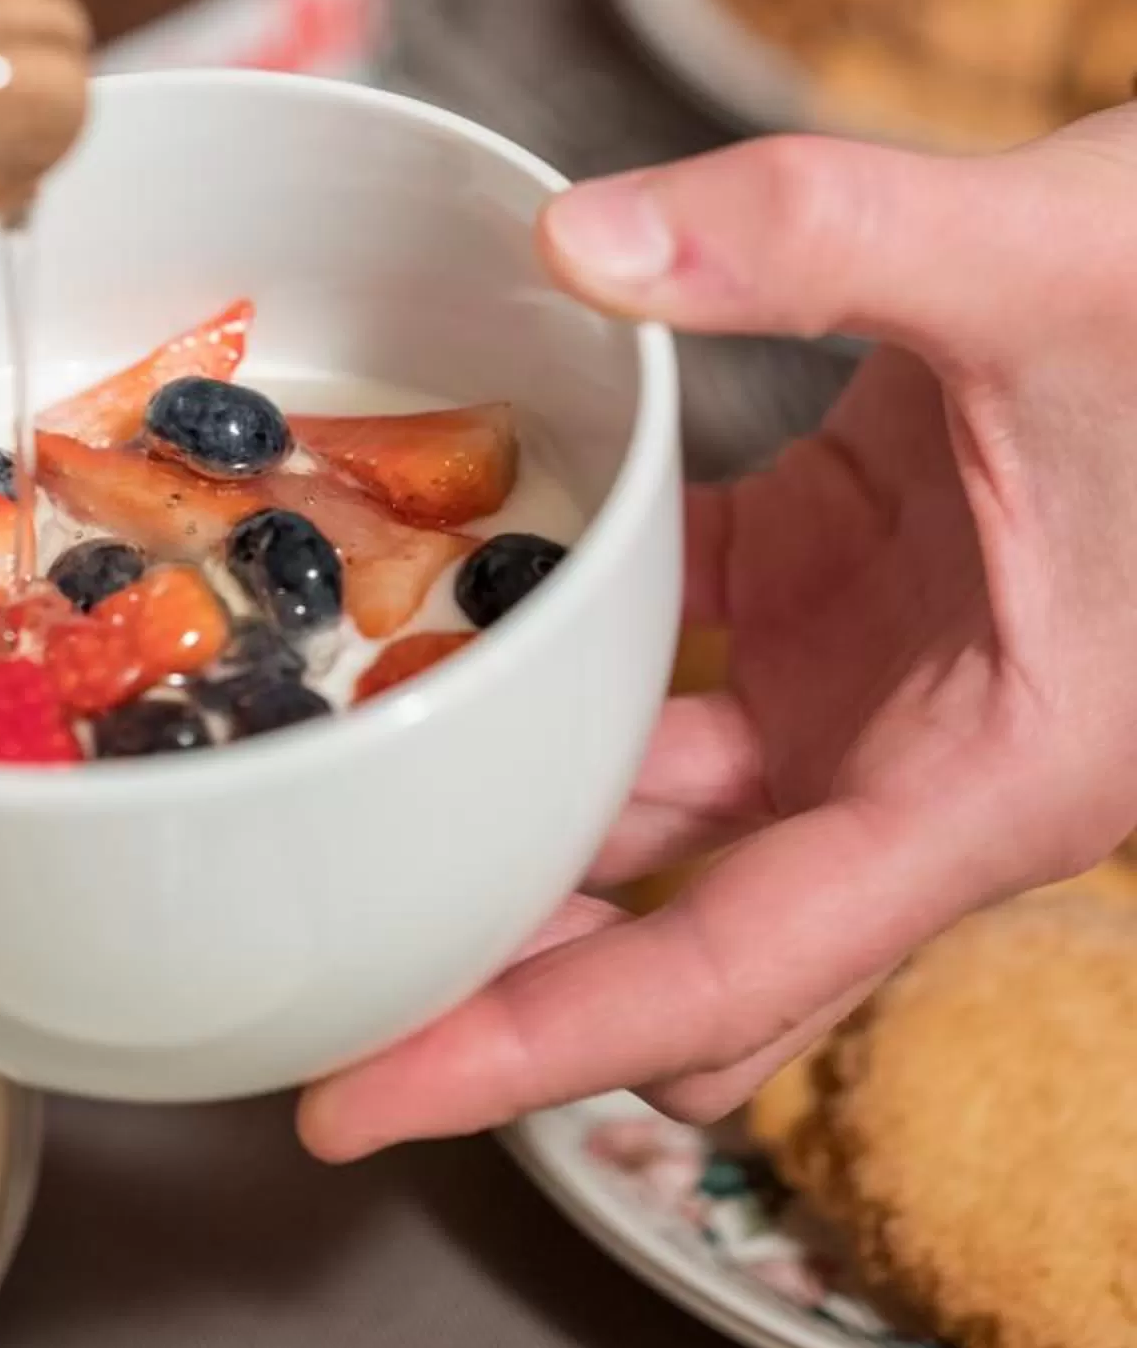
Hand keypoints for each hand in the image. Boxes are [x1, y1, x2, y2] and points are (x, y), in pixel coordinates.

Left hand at [302, 108, 1136, 1155]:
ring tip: (346, 765)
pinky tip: (454, 580)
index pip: (727, 970)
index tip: (353, 1107)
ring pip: (662, 783)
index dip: (532, 1050)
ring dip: (525, 784)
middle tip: (315, 940)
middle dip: (503, 954)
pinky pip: (675, 619)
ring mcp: (877, 667)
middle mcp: (926, 754)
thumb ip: (807, 240)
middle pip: (673, 916)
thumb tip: (577, 249)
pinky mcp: (844, 568)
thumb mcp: (1032, 261)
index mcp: (991, 772)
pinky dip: (571, 616)